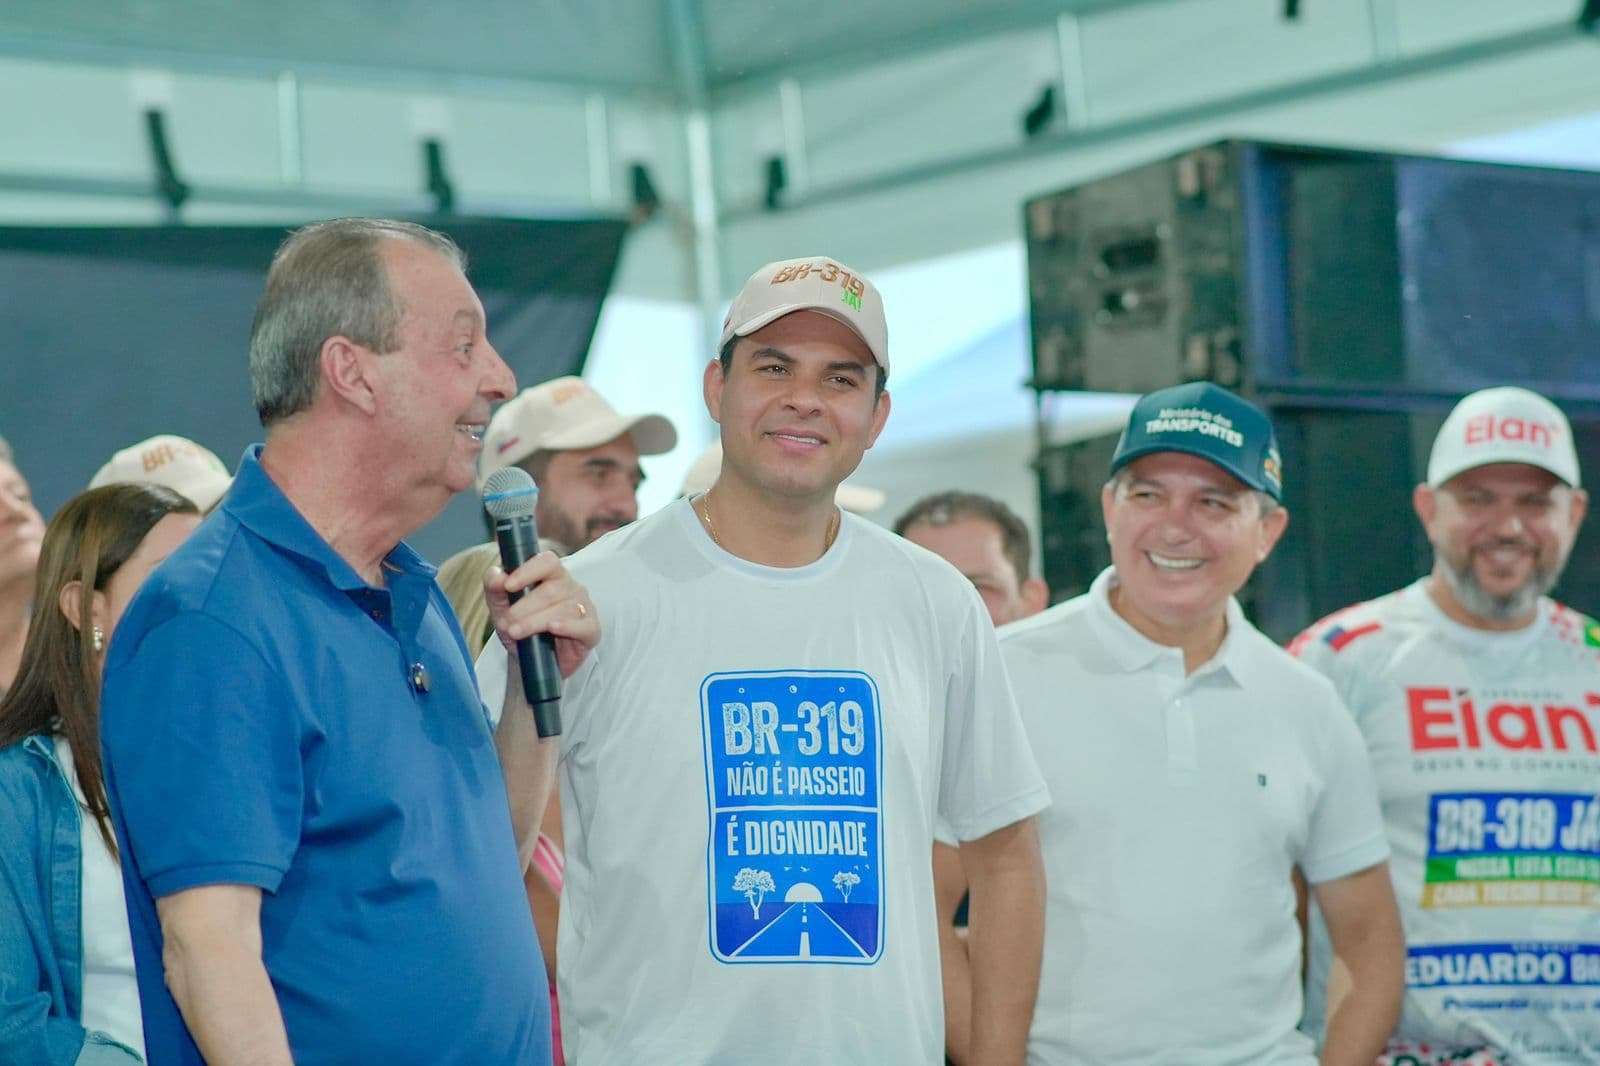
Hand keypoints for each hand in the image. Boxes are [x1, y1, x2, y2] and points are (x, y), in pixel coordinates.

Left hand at [483, 552, 598, 679]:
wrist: (530, 661)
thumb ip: (494, 588)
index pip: (547, 561)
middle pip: (552, 589)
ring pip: (564, 608)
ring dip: (535, 621)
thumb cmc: (520, 628)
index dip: (528, 570)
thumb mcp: (501, 608)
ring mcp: (584, 607)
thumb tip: (497, 576)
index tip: (508, 585)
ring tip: (516, 632)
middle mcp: (571, 587)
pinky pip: (583, 625)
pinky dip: (567, 626)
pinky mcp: (591, 630)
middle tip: (507, 621)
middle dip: (525, 606)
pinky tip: (552, 628)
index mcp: (551, 575)